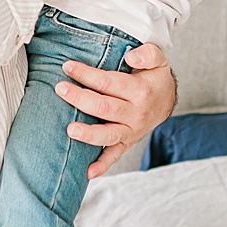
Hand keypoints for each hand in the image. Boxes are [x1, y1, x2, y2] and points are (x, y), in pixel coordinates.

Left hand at [61, 42, 176, 177]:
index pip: (107, 83)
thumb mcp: (157, 59)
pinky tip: (87, 173)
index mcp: (141, 91)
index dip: (86, 74)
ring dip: (88, 134)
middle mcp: (136, 113)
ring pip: (107, 135)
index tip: (67, 66)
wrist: (166, 100)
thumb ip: (147, 53)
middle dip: (79, 98)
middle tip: (60, 88)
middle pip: (103, 107)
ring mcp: (131, 131)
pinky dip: (101, 166)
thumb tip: (131, 57)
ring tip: (70, 130)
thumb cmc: (154, 77)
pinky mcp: (127, 142)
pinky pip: (114, 156)